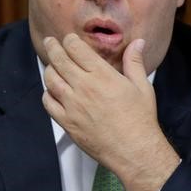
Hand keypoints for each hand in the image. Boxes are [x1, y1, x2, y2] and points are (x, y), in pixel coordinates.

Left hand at [41, 33, 179, 190]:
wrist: (134, 150)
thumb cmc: (140, 119)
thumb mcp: (142, 86)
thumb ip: (135, 62)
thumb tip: (138, 42)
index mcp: (102, 75)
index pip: (76, 49)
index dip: (69, 40)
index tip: (69, 39)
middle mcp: (84, 87)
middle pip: (59, 60)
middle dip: (52, 47)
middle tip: (49, 42)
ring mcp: (73, 105)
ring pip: (51, 79)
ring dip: (49, 69)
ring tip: (52, 65)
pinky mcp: (67, 122)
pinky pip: (48, 103)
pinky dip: (47, 93)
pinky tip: (52, 91)